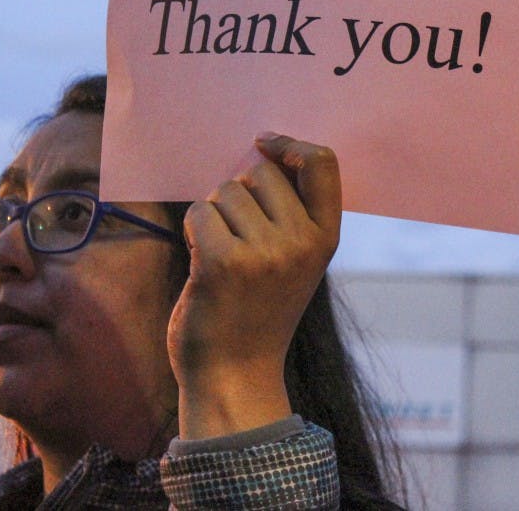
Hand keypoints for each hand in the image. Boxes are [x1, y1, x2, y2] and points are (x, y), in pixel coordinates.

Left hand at [168, 133, 341, 438]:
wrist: (234, 375)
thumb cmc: (257, 312)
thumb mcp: (295, 263)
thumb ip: (290, 214)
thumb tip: (261, 155)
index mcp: (325, 238)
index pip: (322, 163)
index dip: (290, 144)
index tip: (265, 145)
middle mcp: (301, 242)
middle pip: (260, 173)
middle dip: (239, 194)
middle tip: (237, 236)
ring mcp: (264, 252)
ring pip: (226, 191)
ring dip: (213, 216)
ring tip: (221, 256)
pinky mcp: (223, 262)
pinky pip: (200, 212)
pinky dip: (193, 230)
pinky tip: (201, 260)